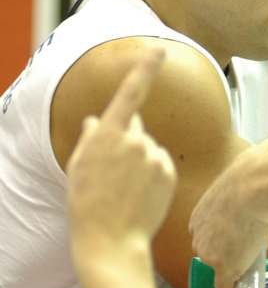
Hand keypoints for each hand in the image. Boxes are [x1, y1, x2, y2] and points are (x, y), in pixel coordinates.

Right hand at [67, 47, 174, 248]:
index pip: (131, 93)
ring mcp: (155, 156)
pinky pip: (161, 164)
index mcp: (109, 134)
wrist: (110, 238)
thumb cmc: (88, 203)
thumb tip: (96, 120)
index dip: (145, 69)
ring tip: (124, 188)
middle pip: (135, 127)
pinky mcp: (169, 172)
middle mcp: (136, 140)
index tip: (158, 49)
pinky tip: (140, 194)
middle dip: (126, 139)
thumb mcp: (79, 166)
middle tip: (112, 171)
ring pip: (148, 148)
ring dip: (139, 161)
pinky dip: (153, 175)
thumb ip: (91, 138)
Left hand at [189, 152, 267, 287]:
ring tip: (253, 252)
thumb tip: (248, 198)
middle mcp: (198, 236)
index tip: (232, 237)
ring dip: (232, 265)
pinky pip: (225, 287)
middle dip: (224, 252)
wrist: (254, 187)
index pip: (205, 235)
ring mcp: (210, 254)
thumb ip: (233, 200)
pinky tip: (242, 283)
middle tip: (246, 244)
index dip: (221, 238)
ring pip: (219, 267)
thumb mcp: (235, 189)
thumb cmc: (251, 180)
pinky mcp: (224, 267)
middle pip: (208, 253)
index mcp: (199, 216)